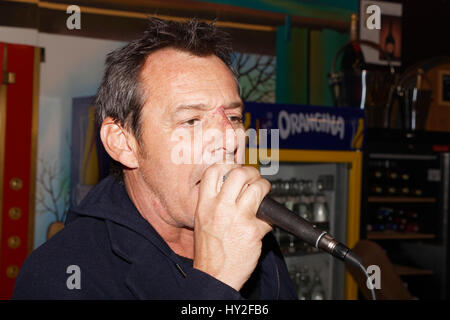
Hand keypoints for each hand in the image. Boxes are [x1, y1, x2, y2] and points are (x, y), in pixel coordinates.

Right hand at [193, 164, 271, 290]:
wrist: (214, 276)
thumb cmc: (209, 252)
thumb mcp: (202, 221)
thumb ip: (214, 202)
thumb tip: (233, 188)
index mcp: (204, 204)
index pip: (214, 170)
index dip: (228, 164)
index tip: (236, 167)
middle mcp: (220, 207)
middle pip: (239, 173)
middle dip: (252, 172)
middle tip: (256, 178)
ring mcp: (237, 218)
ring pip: (258, 188)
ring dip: (265, 188)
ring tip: (264, 194)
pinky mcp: (252, 230)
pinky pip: (268, 217)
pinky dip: (270, 220)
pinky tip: (265, 224)